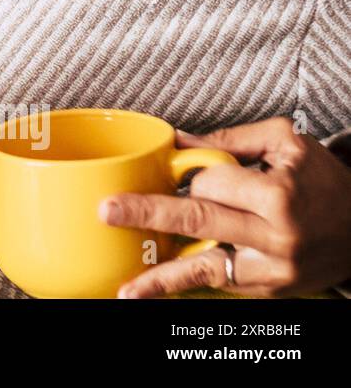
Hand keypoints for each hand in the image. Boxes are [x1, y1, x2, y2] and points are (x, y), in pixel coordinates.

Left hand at [98, 117, 350, 297]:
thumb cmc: (324, 183)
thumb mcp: (287, 144)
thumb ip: (231, 140)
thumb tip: (178, 141)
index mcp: (278, 195)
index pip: (213, 183)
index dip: (193, 175)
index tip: (184, 171)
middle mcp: (274, 236)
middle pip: (199, 221)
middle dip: (149, 214)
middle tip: (108, 211)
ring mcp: (270, 269)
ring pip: (205, 267)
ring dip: (162, 278)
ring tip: (128, 287)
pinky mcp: (267, 289)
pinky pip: (218, 284)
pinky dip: (184, 287)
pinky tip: (149, 293)